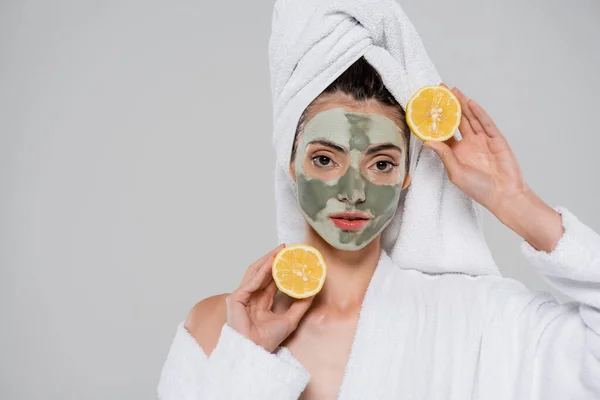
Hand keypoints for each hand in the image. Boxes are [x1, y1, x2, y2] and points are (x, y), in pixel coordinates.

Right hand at [226, 244, 314, 352]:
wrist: (255, 352)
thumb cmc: (267, 340)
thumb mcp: (291, 319)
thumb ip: (301, 305)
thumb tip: (313, 290)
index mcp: (260, 302)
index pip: (270, 280)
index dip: (280, 267)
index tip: (291, 257)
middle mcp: (250, 297)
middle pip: (261, 273)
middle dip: (273, 259)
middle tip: (285, 248)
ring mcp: (242, 297)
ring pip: (254, 273)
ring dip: (266, 261)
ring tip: (279, 251)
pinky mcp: (236, 299)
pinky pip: (250, 282)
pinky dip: (261, 272)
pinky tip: (271, 263)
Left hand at [423, 84, 529, 212]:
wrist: (504, 195)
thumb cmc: (479, 189)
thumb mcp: (456, 173)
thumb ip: (444, 155)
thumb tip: (427, 141)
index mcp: (457, 152)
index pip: (444, 132)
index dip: (435, 121)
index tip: (425, 109)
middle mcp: (469, 143)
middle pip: (457, 120)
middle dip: (448, 106)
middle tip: (438, 90)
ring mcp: (483, 140)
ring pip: (470, 118)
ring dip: (462, 104)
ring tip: (452, 91)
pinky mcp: (496, 139)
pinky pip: (486, 123)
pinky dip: (478, 113)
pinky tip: (470, 103)